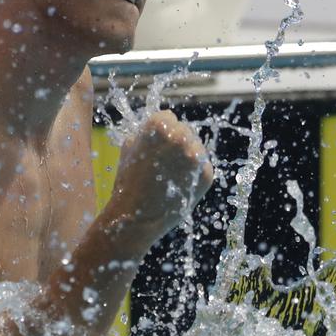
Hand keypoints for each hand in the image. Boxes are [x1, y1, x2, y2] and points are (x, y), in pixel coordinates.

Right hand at [108, 110, 214, 239]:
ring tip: (168, 175)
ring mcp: (196, 156)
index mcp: (159, 125)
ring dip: (185, 156)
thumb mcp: (129, 148)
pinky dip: (193, 173)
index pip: (167, 117)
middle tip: (161, 164)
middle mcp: (181, 137)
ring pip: (195, 147)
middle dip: (174, 143)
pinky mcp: (206, 174)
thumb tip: (158, 125)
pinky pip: (201, 166)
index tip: (152, 147)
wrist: (137, 217)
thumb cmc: (128, 182)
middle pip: (184, 130)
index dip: (158, 133)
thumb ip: (145, 131)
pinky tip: (178, 184)